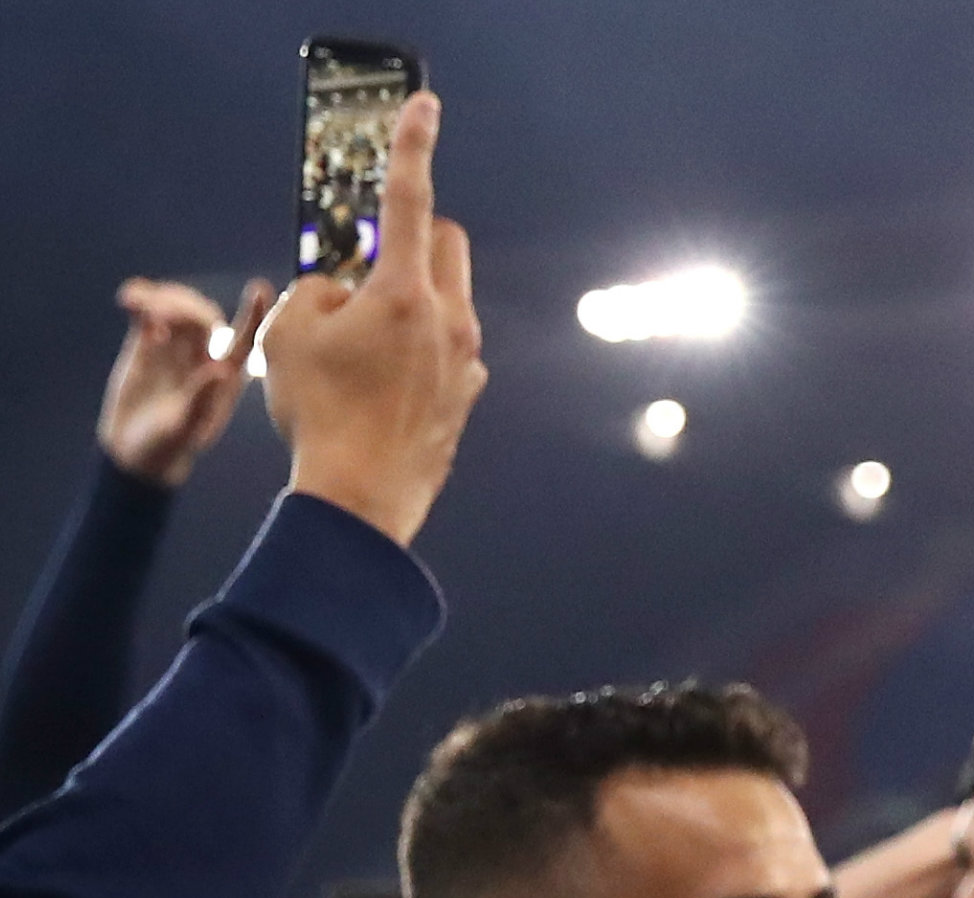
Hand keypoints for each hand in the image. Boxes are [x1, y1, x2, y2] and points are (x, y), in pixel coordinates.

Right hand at [100, 277, 272, 486]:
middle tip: (160, 315)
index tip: (258, 288)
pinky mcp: (145, 343)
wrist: (135, 451)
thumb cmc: (167, 447)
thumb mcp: (184, 428)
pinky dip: (140, 299)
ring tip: (139, 307)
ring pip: (175, 308)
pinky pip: (146, 313)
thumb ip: (200, 400)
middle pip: (203, 317)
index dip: (253, 315)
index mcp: (224, 377)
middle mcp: (202, 356)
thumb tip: (219, 369)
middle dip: (185, 308)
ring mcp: (174, 348)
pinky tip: (128, 300)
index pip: (245, 341)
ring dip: (161, 299)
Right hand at [259, 92, 485, 545]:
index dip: (413, 147)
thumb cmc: (318, 411)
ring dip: (410, 296)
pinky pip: (445, 347)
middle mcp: (450, 320)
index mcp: (404, 294)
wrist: (360, 496)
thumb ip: (317, 288)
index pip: (408, 200)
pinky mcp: (467, 394)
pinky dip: (417, 344)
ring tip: (362, 339)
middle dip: (408, 236)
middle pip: (443, 242)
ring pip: (447, 299)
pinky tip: (379, 382)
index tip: (425, 107)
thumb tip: (342, 289)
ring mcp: (467, 360)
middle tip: (362, 265)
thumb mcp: (288, 332)